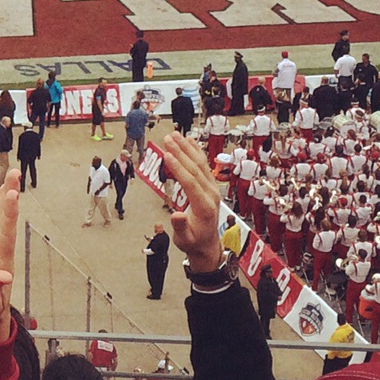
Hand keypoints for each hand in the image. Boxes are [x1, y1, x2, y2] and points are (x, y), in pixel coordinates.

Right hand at [0, 172, 19, 342]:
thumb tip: (5, 276)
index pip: (4, 233)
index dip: (7, 214)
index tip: (12, 194)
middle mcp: (0, 251)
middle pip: (6, 219)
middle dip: (9, 196)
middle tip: (15, 173)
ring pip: (1, 217)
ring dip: (6, 195)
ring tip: (12, 174)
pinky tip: (2, 192)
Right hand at [158, 130, 222, 272]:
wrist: (207, 244)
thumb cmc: (193, 241)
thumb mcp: (183, 239)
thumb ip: (180, 227)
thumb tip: (176, 215)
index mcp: (204, 207)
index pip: (191, 182)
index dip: (178, 168)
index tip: (167, 155)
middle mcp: (211, 195)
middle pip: (195, 169)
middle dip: (181, 152)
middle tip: (168, 139)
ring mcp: (213, 189)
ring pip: (200, 164)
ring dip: (187, 148)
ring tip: (175, 136)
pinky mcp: (211, 186)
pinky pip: (204, 165)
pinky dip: (196, 152)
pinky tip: (189, 142)